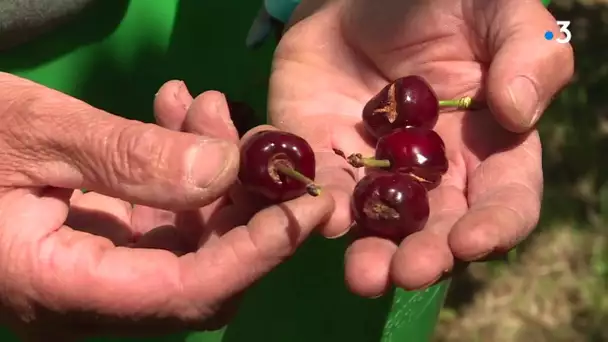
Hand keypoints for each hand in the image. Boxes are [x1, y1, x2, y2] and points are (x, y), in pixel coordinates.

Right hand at [0, 73, 332, 339]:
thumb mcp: (31, 132)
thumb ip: (128, 157)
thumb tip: (224, 168)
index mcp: (58, 288)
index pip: (186, 293)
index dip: (257, 254)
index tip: (309, 209)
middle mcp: (84, 296)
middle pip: (200, 274)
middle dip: (241, 206)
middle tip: (253, 134)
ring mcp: (91, 271)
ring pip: (185, 241)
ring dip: (210, 173)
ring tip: (203, 104)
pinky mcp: (94, 240)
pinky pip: (157, 217)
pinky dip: (176, 169)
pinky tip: (176, 114)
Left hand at [269, 0, 573, 296]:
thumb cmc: (446, 5)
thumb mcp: (501, 15)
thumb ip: (530, 56)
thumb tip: (520, 114)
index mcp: (486, 150)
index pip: (502, 202)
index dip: (493, 226)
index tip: (474, 239)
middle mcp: (430, 175)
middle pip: (434, 230)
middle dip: (424, 256)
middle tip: (409, 271)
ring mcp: (372, 169)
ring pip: (374, 225)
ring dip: (370, 254)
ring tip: (364, 275)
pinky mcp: (321, 154)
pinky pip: (317, 187)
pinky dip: (313, 206)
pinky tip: (312, 216)